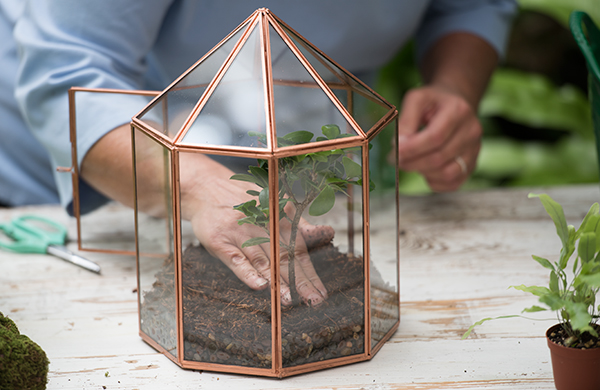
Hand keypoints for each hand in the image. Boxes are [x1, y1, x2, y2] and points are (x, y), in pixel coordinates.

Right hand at [181, 153, 330, 305]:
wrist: (207, 189)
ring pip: (262, 260)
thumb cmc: (245, 203)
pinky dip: (248, 272)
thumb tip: (327, 233)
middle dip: (299, 281)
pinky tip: (259, 285)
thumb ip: (299, 224)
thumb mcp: (274, 206)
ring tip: (288, 299)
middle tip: (312, 300)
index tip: (320, 293)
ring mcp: (240, 232)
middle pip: (284, 257)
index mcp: (279, 218)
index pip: (298, 250)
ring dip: (276, 280)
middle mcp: (262, 225)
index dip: (309, 273)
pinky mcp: (220, 240)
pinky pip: (236, 258)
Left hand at [389, 85, 481, 191]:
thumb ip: (406, 120)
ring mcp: (474, 150)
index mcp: (458, 111)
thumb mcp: (417, 100)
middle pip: (439, 157)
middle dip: (412, 162)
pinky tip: (424, 170)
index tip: (394, 152)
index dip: (412, 149)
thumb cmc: (434, 102)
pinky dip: (434, 182)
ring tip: (411, 162)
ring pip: (447, 174)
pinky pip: (452, 183)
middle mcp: (471, 131)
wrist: (456, 105)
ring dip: (422, 172)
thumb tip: (398, 145)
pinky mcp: (472, 164)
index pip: (435, 137)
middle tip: (396, 159)